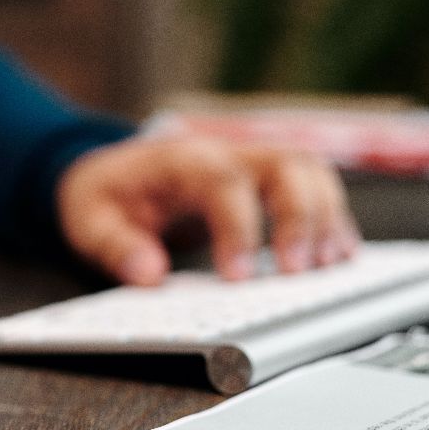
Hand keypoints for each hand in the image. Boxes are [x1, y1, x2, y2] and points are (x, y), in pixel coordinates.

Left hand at [56, 136, 359, 285]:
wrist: (113, 170)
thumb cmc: (107, 195)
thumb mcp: (89, 220)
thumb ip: (115, 246)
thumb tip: (148, 274)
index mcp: (181, 159)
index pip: (222, 182)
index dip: (238, 228)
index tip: (240, 277)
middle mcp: (226, 152)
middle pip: (283, 165)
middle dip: (299, 217)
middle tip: (298, 273)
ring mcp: (253, 161)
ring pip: (309, 171)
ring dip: (326, 216)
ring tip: (329, 266)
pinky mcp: (269, 179)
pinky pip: (314, 187)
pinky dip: (332, 219)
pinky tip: (338, 256)